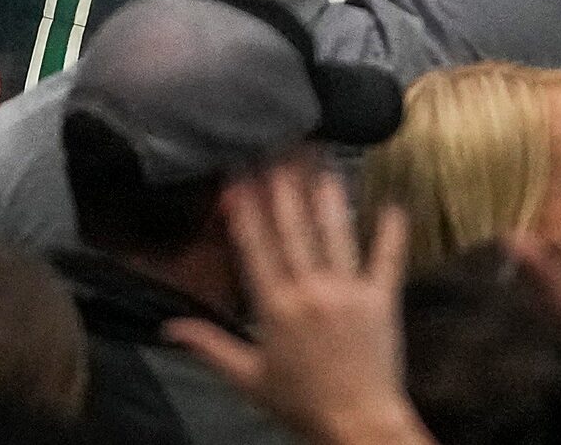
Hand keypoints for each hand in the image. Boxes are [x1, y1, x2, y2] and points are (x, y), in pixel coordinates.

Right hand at [166, 161, 431, 444]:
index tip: (237, 171)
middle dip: (282, 184)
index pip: (254, 244)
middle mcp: (309, 290)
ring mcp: (349, 293)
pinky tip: (393, 205)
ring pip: (335, 234)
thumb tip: (167, 326)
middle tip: (276, 146)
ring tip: (321, 159)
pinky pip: (388, 260)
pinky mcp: (383, 302)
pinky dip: (391, 232)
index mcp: (274, 306)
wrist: (359, 428)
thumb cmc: (300, 404)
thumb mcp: (248, 378)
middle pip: (292, 228)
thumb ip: (209, 345)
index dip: (244, 205)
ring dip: (327, 195)